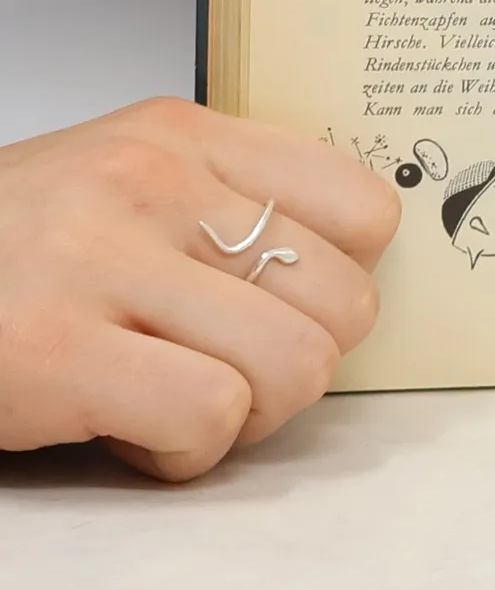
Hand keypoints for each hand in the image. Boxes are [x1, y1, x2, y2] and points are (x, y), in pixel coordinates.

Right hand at [0, 100, 399, 481]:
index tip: (286, 310)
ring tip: (177, 404)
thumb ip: (227, 205)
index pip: (365, 208)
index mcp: (183, 134)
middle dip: (300, 365)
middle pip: (344, 303)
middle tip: (225, 374)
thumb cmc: (11, 251)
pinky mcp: (56, 349)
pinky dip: (186, 455)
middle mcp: (153, 181)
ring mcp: (103, 259)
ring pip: (295, 364)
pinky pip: (210, 417)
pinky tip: (132, 436)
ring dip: (249, 417)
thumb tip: (347, 271)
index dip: (343, 284)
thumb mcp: (124, 185)